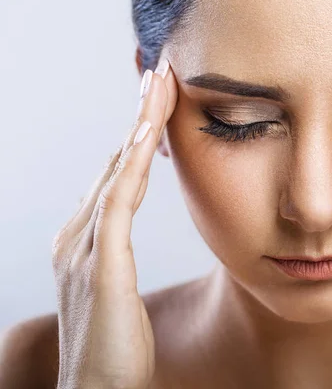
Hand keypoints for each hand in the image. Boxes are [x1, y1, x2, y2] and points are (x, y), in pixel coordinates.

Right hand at [51, 58, 177, 388]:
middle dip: (139, 119)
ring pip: (117, 173)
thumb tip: (122, 232)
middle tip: (161, 78)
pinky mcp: (100, 266)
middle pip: (115, 164)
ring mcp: (83, 249)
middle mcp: (77, 237)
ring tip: (159, 88)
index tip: (161, 105)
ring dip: (138, 128)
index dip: (138, 139)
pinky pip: (118, 204)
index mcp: (83, 242)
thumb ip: (118, 257)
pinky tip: (149, 136)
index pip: (116, 177)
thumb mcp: (118, 291)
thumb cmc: (116, 346)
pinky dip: (132, 166)